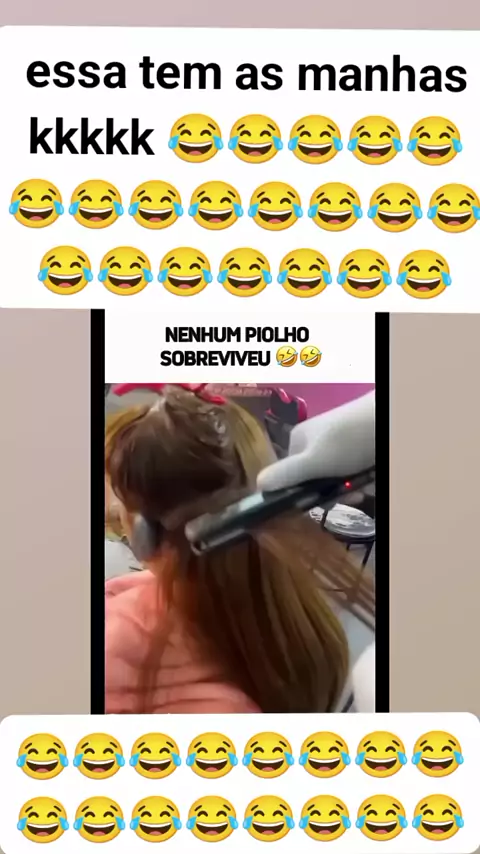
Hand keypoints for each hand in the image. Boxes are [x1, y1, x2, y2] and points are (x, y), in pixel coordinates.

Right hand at [257, 391, 374, 491]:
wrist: (388, 419)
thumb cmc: (347, 440)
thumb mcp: (314, 461)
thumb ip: (286, 475)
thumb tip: (257, 485)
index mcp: (299, 442)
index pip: (291, 478)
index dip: (305, 494)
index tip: (320, 501)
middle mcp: (316, 442)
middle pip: (317, 481)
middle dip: (334, 492)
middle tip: (350, 493)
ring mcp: (338, 445)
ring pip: (339, 479)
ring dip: (352, 488)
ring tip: (365, 484)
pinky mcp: (358, 448)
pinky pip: (355, 473)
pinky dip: (363, 479)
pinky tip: (371, 478)